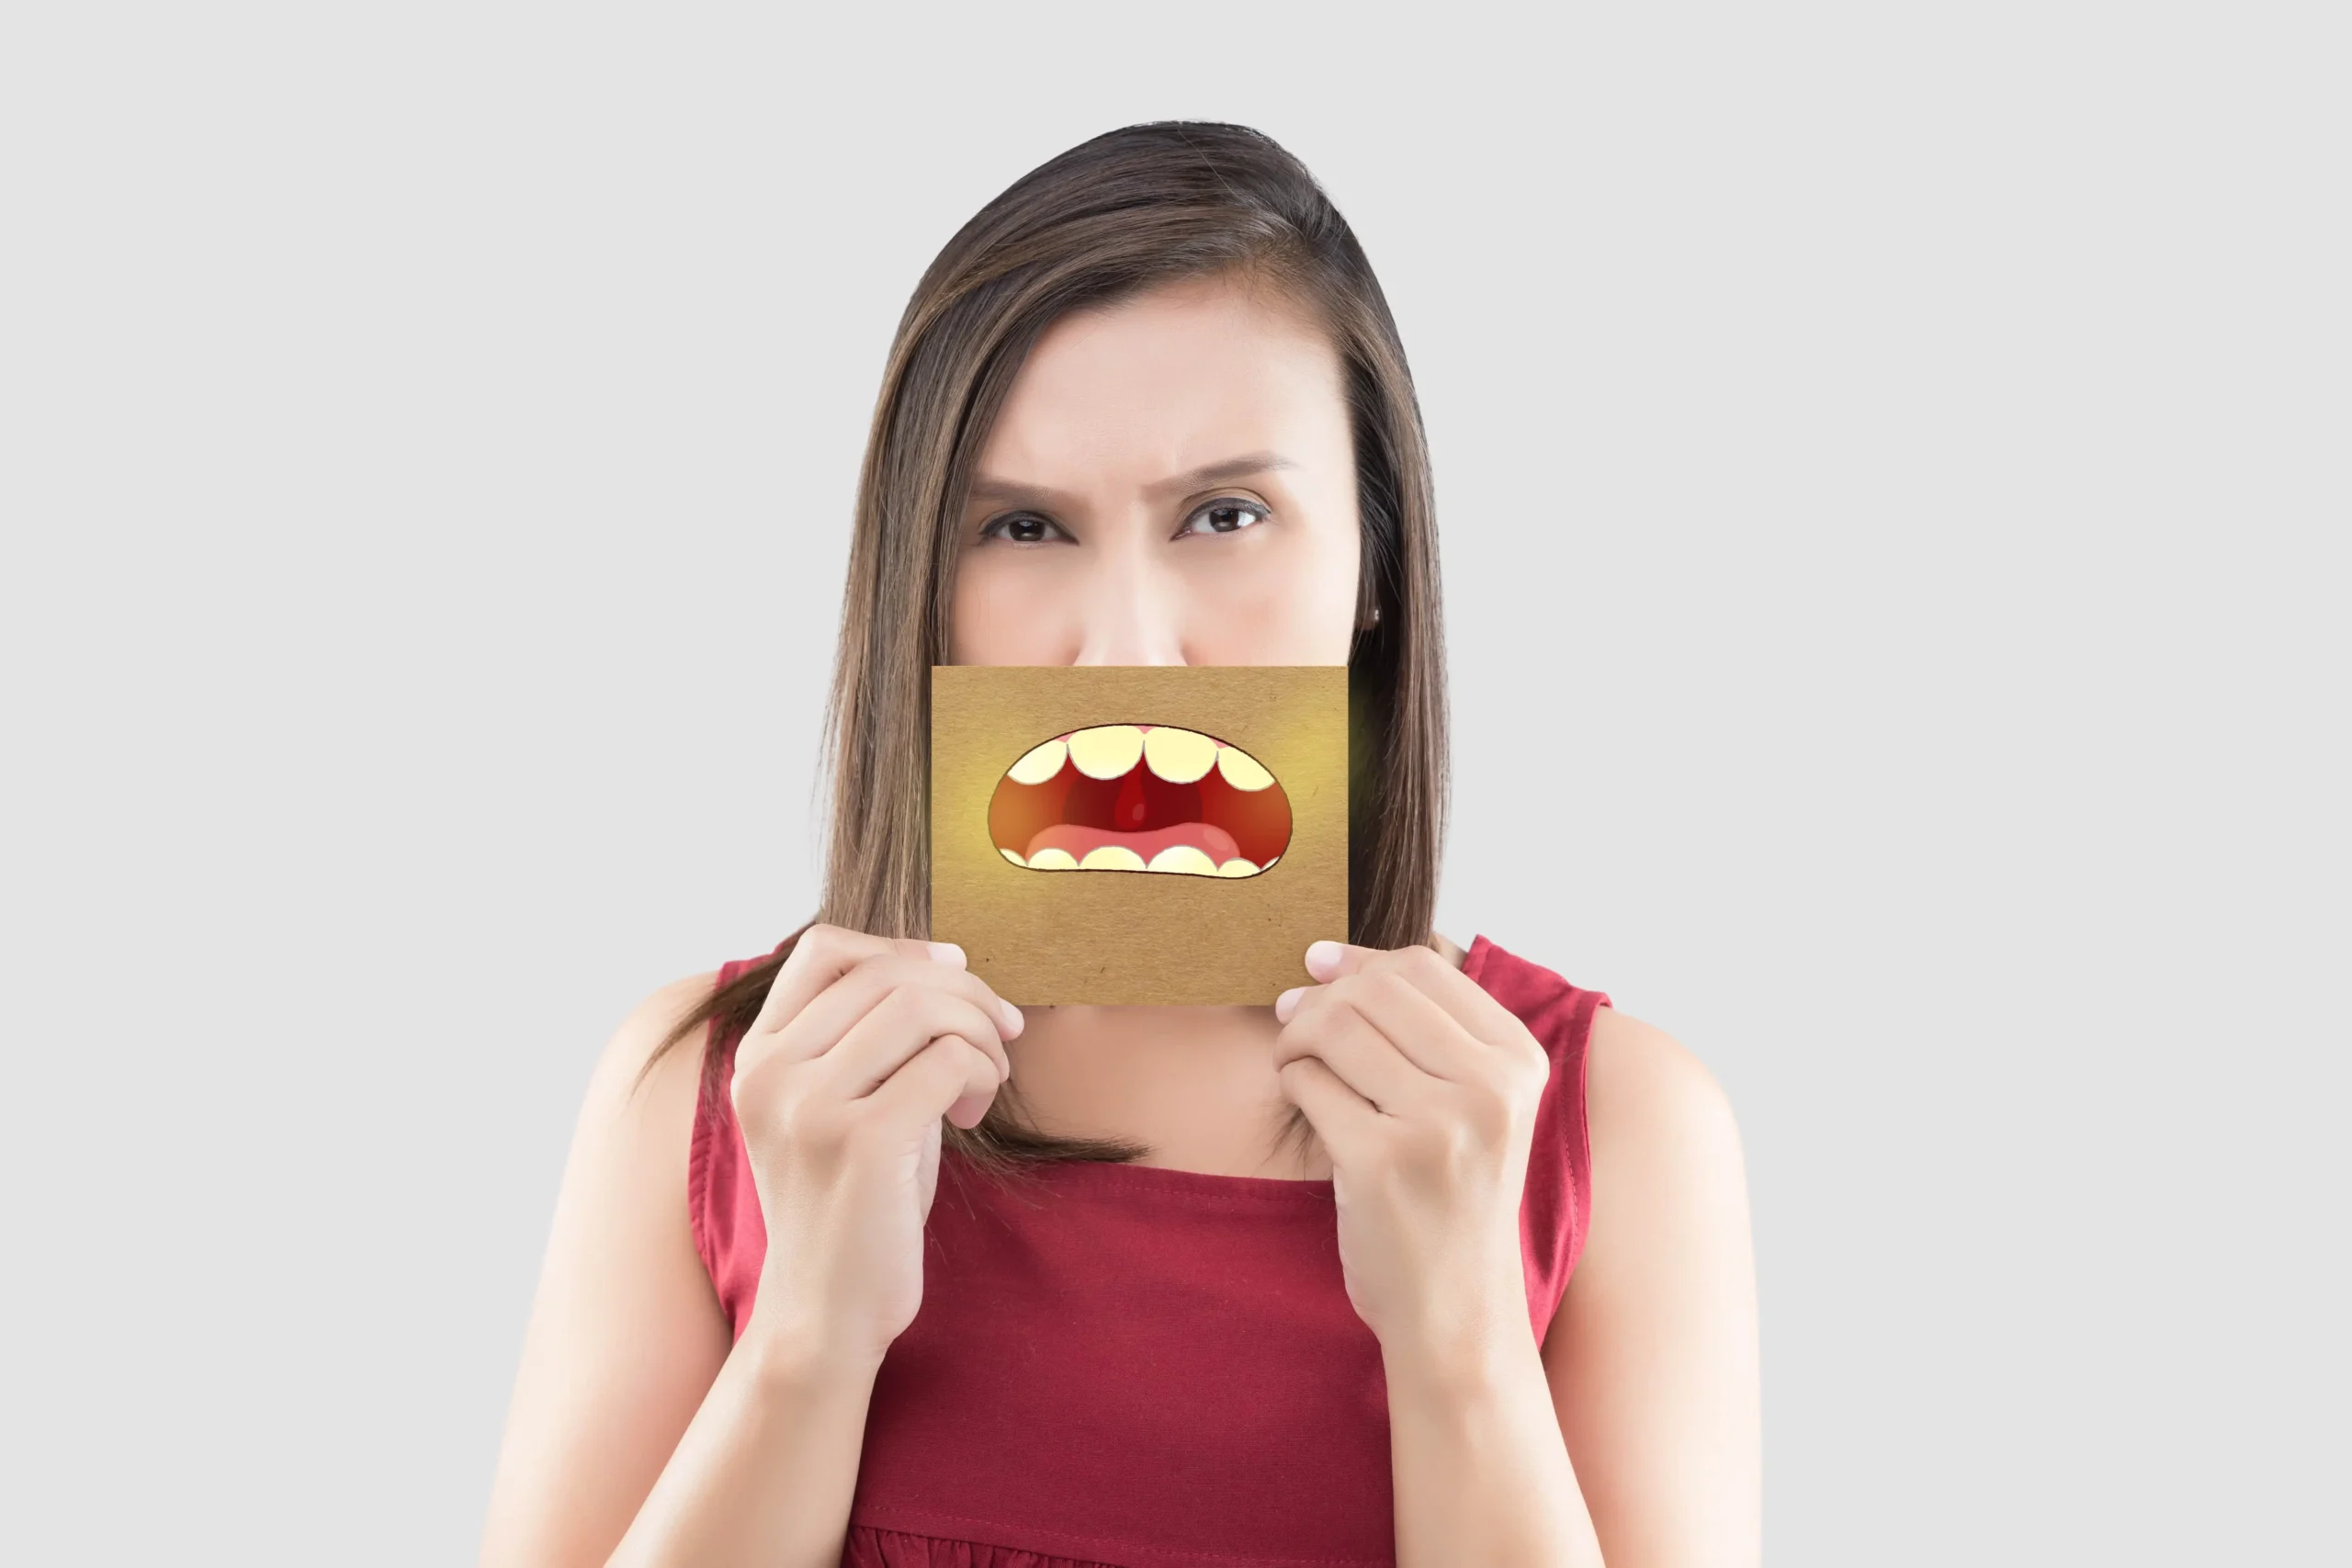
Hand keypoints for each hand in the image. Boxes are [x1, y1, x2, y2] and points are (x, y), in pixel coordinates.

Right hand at [728, 923, 1021, 1368]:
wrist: (824, 1315)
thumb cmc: (850, 1206)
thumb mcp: (839, 1105)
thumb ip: (867, 1036)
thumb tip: (945, 961)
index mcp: (757, 1058)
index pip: (822, 949)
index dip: (900, 946)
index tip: (955, 972)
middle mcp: (770, 1073)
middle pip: (886, 973)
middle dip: (964, 992)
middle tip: (1002, 1032)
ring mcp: (808, 1107)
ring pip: (922, 1008)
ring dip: (978, 1032)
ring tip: (986, 1079)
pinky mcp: (860, 1142)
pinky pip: (948, 1061)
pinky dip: (980, 1074)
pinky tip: (972, 1116)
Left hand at [1272, 939, 1550, 1363]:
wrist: (1456, 1311)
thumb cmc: (1452, 1199)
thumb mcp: (1473, 1106)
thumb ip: (1425, 1030)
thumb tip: (1328, 959)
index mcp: (1519, 1063)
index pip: (1424, 967)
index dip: (1359, 961)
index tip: (1318, 970)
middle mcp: (1489, 1088)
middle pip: (1374, 991)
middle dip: (1319, 999)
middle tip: (1294, 1026)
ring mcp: (1438, 1125)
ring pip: (1336, 1027)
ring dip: (1296, 1036)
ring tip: (1294, 1063)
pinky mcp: (1381, 1162)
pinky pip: (1310, 1082)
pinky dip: (1293, 1082)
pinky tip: (1306, 1105)